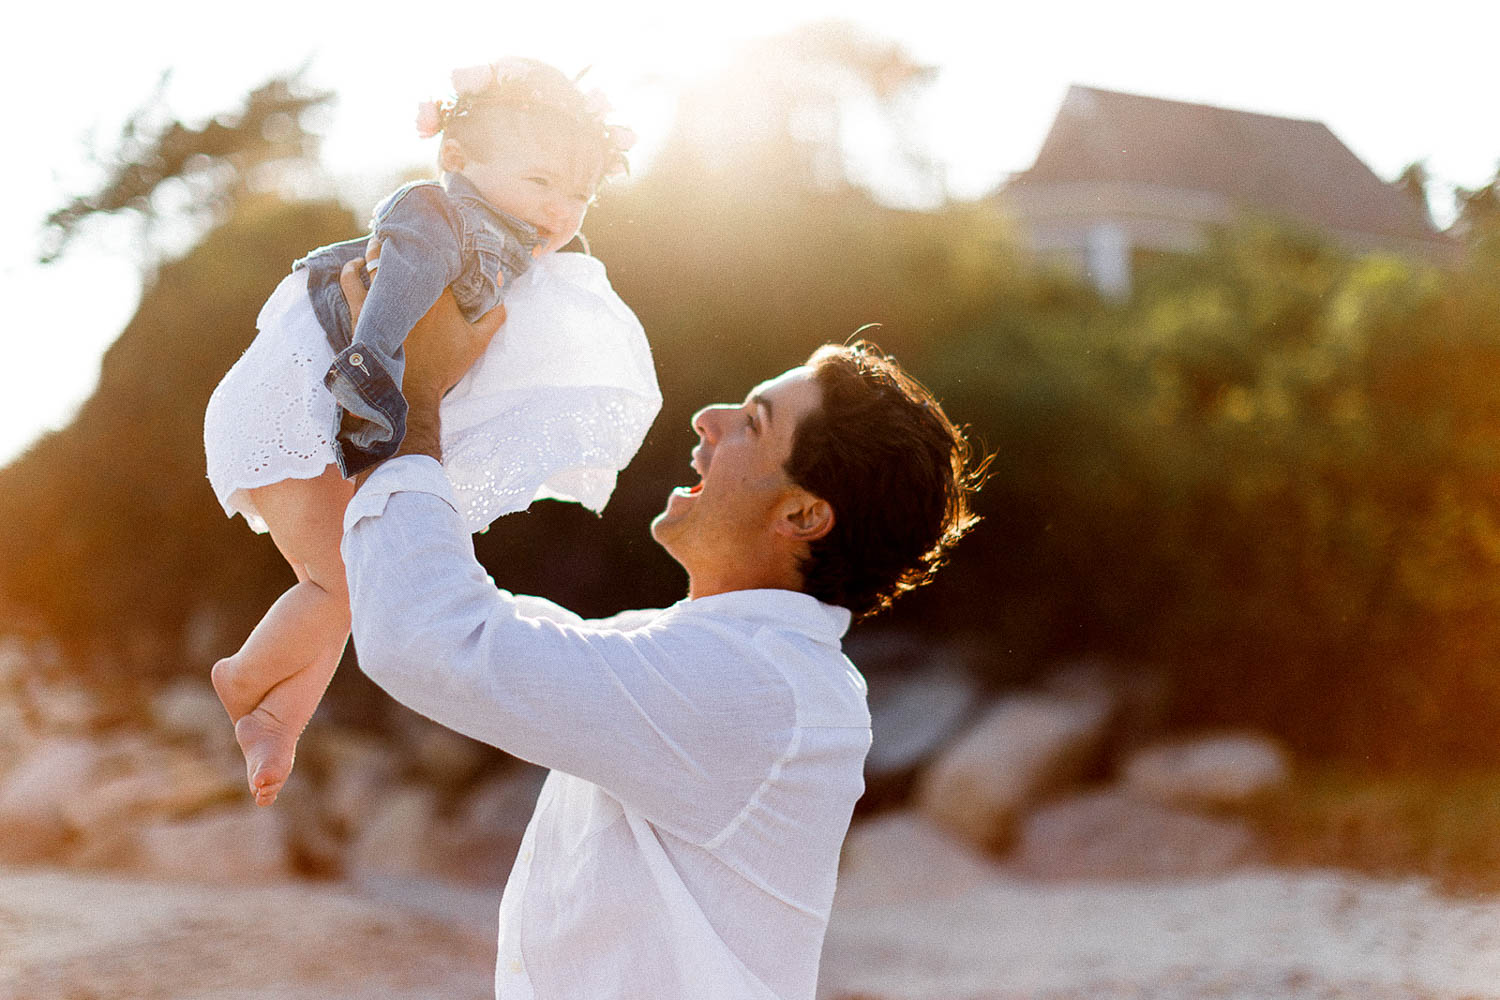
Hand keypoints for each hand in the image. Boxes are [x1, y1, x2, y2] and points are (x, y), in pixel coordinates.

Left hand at [338, 257, 506, 467]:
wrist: (412, 391)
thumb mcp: (477, 343)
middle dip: (404, 239)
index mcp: (440, 294)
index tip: (434, 237)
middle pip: (404, 252)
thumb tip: (502, 296)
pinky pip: (351, 282)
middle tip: (404, 233)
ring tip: (381, 242)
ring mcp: (384, 300)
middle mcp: (410, 291)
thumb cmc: (444, 366)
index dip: (435, 245)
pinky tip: (356, 265)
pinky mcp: (363, 311)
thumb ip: (494, 318)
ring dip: (377, 249)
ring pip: (375, 261)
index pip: (437, 257)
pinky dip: (351, 270)